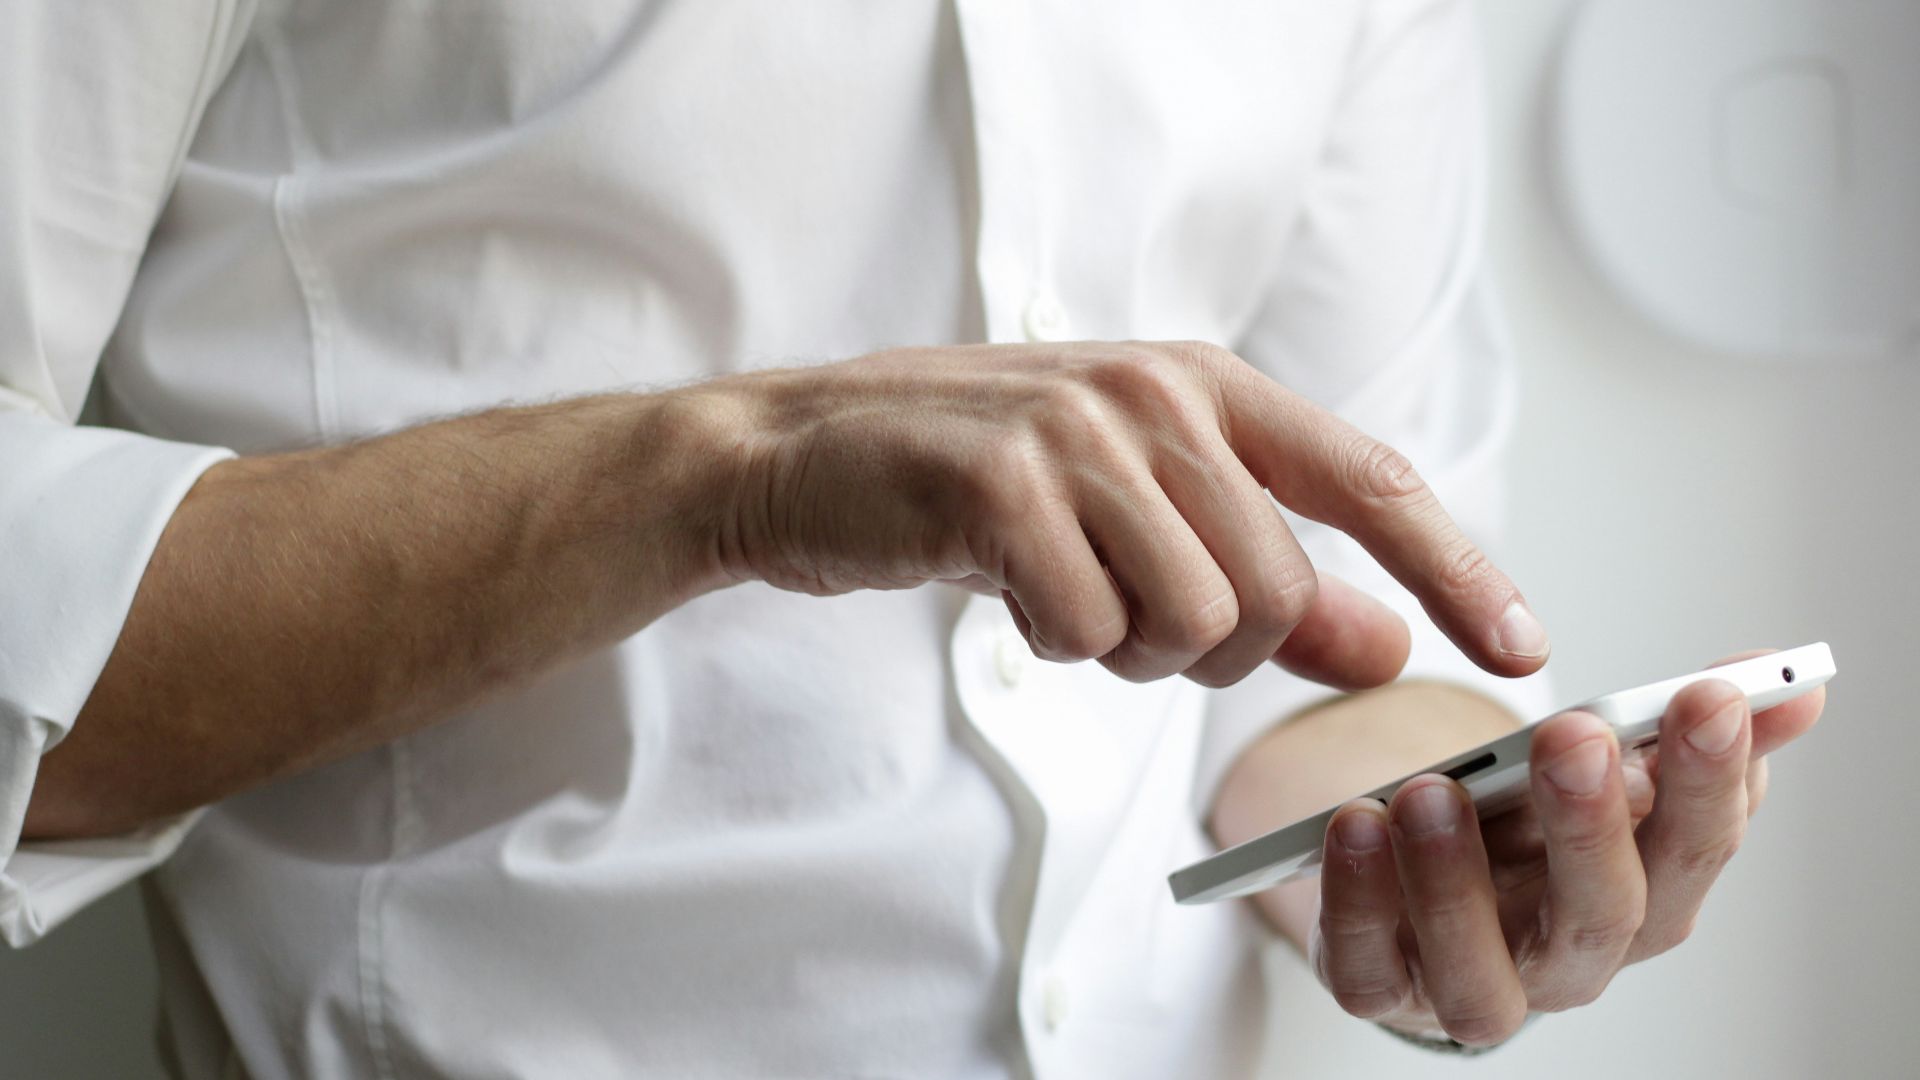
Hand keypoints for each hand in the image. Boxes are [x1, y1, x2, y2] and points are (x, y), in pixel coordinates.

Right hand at [702, 341, 1548, 688]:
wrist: (805, 454)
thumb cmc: (981, 485)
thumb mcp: (1138, 516)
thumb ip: (1270, 579)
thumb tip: (1387, 648)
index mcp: (1206, 385)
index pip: (1371, 481)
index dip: (1457, 569)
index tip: (1522, 649)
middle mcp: (1157, 393)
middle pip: (1275, 592)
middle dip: (1212, 649)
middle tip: (1125, 616)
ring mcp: (1078, 431)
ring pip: (1192, 621)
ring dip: (1127, 650)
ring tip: (1062, 593)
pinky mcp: (1001, 484)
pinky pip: (1088, 631)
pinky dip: (1054, 645)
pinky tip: (1005, 589)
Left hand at [1309, 652, 1824, 1044]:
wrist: (1418, 881)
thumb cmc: (1524, 829)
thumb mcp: (1601, 770)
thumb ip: (1682, 729)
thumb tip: (1793, 682)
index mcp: (1642, 898)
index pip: (1694, 850)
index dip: (1709, 779)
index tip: (1707, 695)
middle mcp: (1568, 960)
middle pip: (1601, 917)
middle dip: (1591, 826)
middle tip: (1574, 736)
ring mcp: (1472, 984)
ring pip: (1480, 973)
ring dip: (1455, 881)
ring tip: (1432, 790)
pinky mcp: (1381, 988)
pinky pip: (1366, 970)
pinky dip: (1357, 903)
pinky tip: (1355, 825)